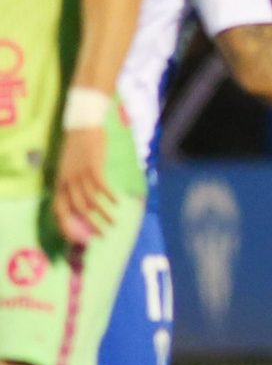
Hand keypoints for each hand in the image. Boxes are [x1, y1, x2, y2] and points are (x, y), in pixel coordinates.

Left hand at [52, 127, 113, 246]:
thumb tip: (87, 205)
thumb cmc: (77, 147)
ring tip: (114, 223)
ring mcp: (79, 175)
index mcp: (59, 183)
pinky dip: (110, 196)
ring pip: (91, 201)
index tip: (78, 239)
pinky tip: (118, 202)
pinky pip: (101, 187)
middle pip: (77, 210)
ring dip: (103, 214)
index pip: (59, 211)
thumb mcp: (69, 169)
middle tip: (100, 236)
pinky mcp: (93, 167)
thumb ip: (73, 185)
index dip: (67, 227)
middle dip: (89, 226)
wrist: (81, 126)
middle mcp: (67, 181)